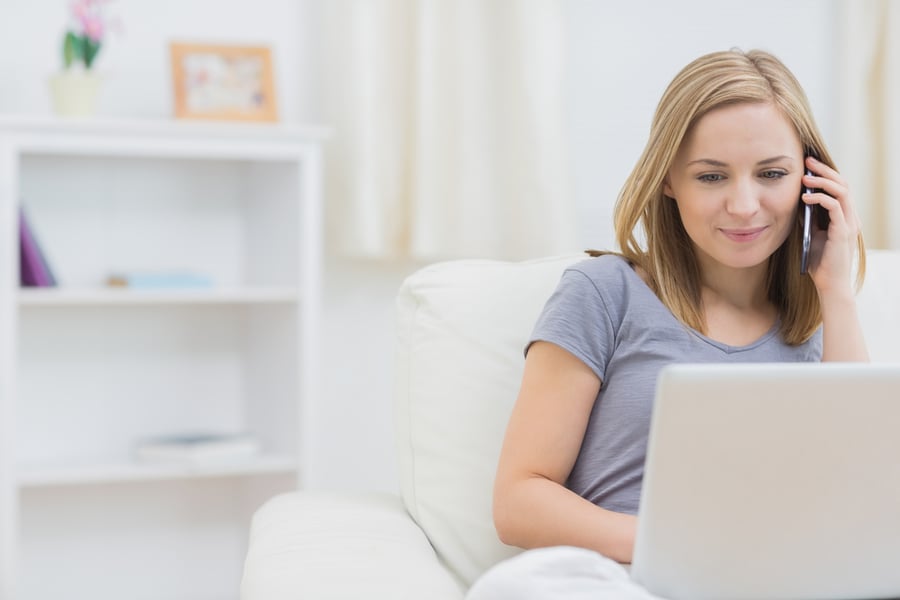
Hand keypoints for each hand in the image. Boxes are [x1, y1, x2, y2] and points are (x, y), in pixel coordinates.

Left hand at [801, 156, 859, 294]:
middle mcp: (850, 217)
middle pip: (842, 184)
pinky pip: (834, 207)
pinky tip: (805, 197)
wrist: (830, 284)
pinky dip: (820, 198)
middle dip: (824, 170)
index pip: (839, 187)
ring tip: (805, 177)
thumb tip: (798, 202)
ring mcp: (848, 223)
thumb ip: (809, 219)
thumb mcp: (811, 234)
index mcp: (844, 216)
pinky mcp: (843, 232)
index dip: (825, 174)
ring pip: (841, 192)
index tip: (808, 165)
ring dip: (822, 181)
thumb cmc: (820, 262)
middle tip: (807, 161)